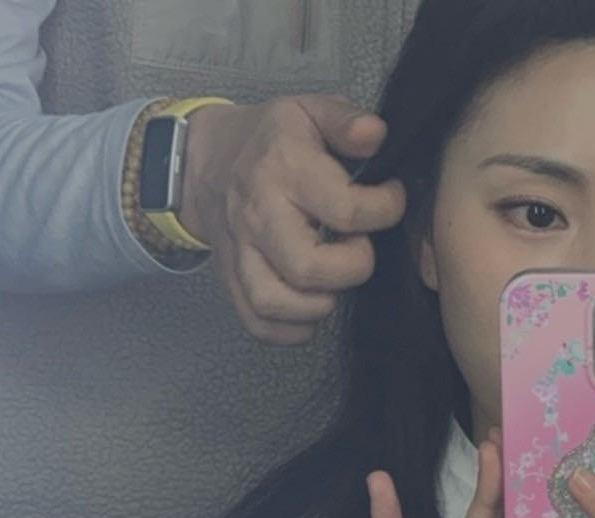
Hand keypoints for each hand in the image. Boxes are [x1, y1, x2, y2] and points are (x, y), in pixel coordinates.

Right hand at [180, 95, 406, 345]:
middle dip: (351, 267)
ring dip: (319, 304)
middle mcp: (259, 215)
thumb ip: (344, 120)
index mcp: (284, 168)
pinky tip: (311, 305)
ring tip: (333, 280)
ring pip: (276, 303)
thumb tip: (377, 135)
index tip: (390, 199)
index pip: (346, 211)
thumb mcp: (307, 111)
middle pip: (309, 269)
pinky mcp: (231, 279)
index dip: (385, 210)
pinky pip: (258, 323)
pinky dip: (291, 329)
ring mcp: (240, 251)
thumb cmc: (270, 141)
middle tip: (356, 247)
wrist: (204, 160)